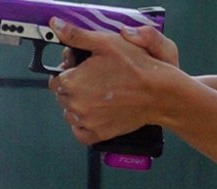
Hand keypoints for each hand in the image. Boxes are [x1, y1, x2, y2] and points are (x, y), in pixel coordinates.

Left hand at [47, 18, 182, 145]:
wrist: (160, 93)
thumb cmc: (136, 67)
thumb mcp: (106, 42)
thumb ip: (77, 36)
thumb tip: (57, 27)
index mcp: (72, 82)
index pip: (56, 79)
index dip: (68, 72)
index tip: (81, 70)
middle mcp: (76, 104)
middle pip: (62, 96)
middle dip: (73, 88)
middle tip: (93, 81)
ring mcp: (88, 122)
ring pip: (70, 114)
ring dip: (77, 106)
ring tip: (96, 97)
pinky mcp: (101, 134)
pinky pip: (80, 134)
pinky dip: (82, 127)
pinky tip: (92, 116)